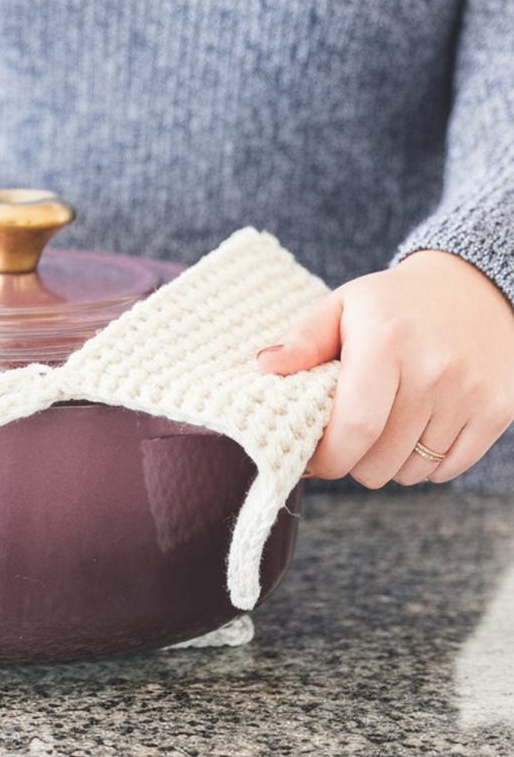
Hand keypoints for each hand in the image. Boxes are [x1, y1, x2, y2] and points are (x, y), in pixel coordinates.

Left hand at [256, 250, 513, 486]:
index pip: (354, 429)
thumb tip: (266, 367)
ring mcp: (469, 393)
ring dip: (391, 463)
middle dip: (354, 462)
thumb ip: (304, 339)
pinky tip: (419, 431)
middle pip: (380, 462)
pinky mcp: (497, 410)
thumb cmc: (398, 303)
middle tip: (349, 440)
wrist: (478, 284)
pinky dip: (428, 464)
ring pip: (413, 471)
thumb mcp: (346, 306)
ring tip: (387, 428)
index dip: (327, 459)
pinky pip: (449, 469)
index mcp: (386, 342)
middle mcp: (433, 370)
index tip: (312, 459)